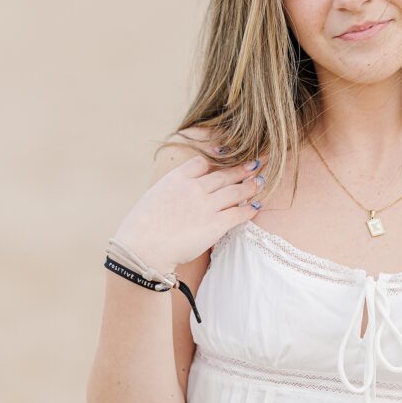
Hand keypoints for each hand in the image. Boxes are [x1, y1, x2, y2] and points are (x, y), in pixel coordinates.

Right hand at [112, 152, 264, 270]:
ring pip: (235, 191)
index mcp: (176, 179)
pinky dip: (248, 209)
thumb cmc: (141, 229)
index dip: (216, 157)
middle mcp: (194, 188)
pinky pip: (238, 213)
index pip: (201, 162)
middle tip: (255, 163)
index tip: (225, 154)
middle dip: (242, 168)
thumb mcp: (152, 198)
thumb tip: (175, 195)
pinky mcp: (215, 224)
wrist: (142, 248)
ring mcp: (206, 205)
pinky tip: (255, 207)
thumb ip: (169, 191)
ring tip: (260, 181)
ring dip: (250, 186)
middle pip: (224, 174)